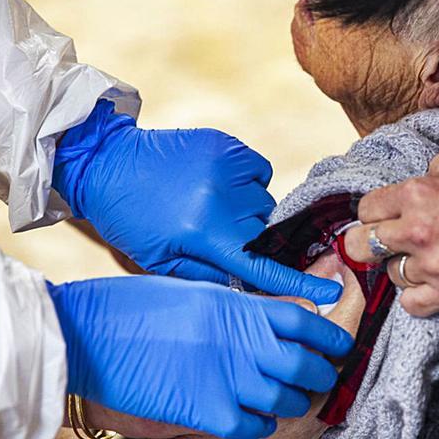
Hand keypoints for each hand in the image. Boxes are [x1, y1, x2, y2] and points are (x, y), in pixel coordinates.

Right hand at [48, 276, 353, 438]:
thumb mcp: (191, 291)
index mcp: (235, 305)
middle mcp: (240, 339)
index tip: (339, 342)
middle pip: (307, 363)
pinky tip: (253, 420)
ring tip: (288, 401)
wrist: (84, 334)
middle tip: (320, 378)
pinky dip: (260, 426)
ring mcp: (226, 376)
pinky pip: (254, 427)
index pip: (306, 319)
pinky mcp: (206, 410)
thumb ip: (233, 306)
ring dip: (294, 403)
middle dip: (321, 374)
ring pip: (288, 400)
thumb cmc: (128, 308)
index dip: (331, 333)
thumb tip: (267, 314)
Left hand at [52, 100, 341, 303]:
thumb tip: (253, 292)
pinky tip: (216, 184)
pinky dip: (246, 182)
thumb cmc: (131, 221)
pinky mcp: (226, 144)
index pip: (261, 267)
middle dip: (253, 240)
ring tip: (211, 207)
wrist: (107, 164)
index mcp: (203, 233)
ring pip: (263, 202)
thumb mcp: (163, 263)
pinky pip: (258, 171)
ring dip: (248, 211)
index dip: (298, 284)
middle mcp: (220, 198)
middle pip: (265, 231)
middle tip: (223, 236)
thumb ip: (212, 278)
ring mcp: (225, 166)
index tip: (331, 295)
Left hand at [343, 130, 438, 316]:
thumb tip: (427, 175)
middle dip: (371, 239)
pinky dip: (416, 295)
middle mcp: (419, 231)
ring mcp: (436, 266)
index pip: (366, 208)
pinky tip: (431, 280)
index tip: (388, 211)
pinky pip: (412, 305)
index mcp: (420, 192)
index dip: (375, 208)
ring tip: (427, 255)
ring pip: (391, 275)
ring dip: (403, 265)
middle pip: (362, 246)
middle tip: (391, 237)